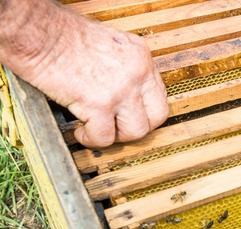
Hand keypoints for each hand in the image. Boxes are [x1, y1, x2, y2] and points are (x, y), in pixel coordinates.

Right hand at [0, 1, 168, 147]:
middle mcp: (137, 72)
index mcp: (141, 56)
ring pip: (135, 131)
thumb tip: (129, 94)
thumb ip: (125, 67)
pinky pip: (104, 137)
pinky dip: (90, 139)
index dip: (144, 110)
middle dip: (136, 126)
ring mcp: (121, 89)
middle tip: (118, 126)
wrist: (37, 32)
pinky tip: (81, 130)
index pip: (159, 95)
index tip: (129, 114)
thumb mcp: (110, 43)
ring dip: (115, 135)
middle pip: (157, 116)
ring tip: (97, 128)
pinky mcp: (98, 104)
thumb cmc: (62, 34)